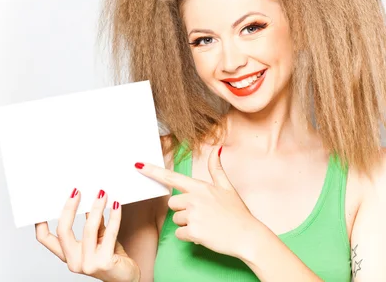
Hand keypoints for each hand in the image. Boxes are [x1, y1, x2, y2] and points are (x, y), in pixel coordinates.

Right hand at [35, 189, 138, 281]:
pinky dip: (114, 217)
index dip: (41, 221)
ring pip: (88, 229)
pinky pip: (109, 233)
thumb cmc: (111, 257)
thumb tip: (89, 200)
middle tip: (77, 191)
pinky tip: (116, 206)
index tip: (43, 203)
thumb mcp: (98, 238)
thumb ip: (93, 223)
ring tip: (102, 194)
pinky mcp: (104, 262)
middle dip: (69, 208)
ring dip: (96, 208)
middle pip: (63, 231)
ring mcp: (88, 264)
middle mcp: (74, 261)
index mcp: (68, 255)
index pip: (46, 239)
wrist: (126, 277)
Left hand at [135, 146, 260, 258]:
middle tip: (202, 215)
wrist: (248, 236)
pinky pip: (180, 235)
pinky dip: (190, 237)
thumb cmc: (237, 213)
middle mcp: (195, 198)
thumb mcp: (228, 187)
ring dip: (187, 225)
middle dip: (182, 210)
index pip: (172, 177)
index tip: (137, 165)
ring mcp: (193, 215)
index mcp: (200, 187)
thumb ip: (216, 169)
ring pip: (175, 220)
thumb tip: (216, 148)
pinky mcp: (193, 231)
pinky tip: (205, 235)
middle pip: (172, 203)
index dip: (153, 171)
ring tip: (206, 225)